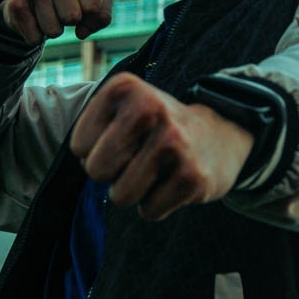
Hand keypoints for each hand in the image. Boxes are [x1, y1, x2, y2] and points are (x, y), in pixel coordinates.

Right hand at [1, 0, 112, 46]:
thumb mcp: (99, 2)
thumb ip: (103, 16)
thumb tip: (81, 32)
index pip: (94, 8)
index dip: (92, 15)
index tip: (83, 3)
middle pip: (73, 18)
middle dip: (72, 21)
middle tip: (64, 8)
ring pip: (53, 30)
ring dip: (55, 30)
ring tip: (50, 13)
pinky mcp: (15, 1)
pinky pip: (34, 37)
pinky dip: (37, 37)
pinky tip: (35, 19)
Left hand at [71, 73, 253, 220]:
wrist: (220, 134)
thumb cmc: (154, 128)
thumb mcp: (120, 110)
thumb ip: (90, 134)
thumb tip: (88, 165)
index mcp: (124, 87)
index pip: (79, 146)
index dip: (94, 151)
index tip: (120, 139)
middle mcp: (149, 108)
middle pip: (96, 170)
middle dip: (110, 175)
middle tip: (134, 159)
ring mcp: (174, 142)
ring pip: (121, 195)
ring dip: (132, 192)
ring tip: (153, 171)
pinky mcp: (193, 176)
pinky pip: (149, 211)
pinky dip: (156, 204)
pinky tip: (173, 181)